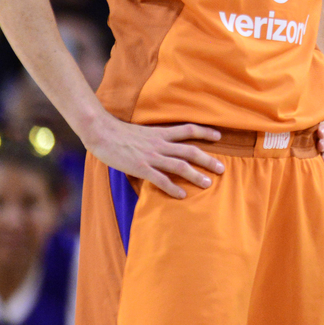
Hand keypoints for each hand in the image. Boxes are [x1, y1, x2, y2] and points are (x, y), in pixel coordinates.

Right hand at [84, 115, 224, 199]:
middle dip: (208, 159)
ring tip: (208, 184)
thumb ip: (155, 137)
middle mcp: (160, 144)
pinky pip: (161, 179)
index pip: (189, 130)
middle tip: (222, 168)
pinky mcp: (141, 167)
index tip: (219, 136)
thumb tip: (165, 143)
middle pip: (190, 151)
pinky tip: (182, 195)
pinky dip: (173, 187)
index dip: (205, 132)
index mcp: (161, 132)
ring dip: (196, 175)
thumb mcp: (143, 130)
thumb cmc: (119, 132)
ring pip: (180, 166)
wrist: (101, 132)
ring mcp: (151, 156)